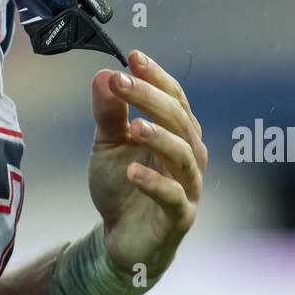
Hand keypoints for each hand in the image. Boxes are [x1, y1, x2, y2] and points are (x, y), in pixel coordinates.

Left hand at [87, 50, 206, 281]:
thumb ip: (108, 113)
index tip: (132, 57)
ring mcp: (189, 187)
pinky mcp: (179, 217)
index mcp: (178, 132)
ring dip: (159, 137)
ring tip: (134, 126)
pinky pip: (172, 197)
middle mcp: (191, 155)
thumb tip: (103, 75)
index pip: (173, 97)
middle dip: (149, 97)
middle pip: (178, 119)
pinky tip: (132, 171)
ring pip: (183, 155)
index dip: (155, 76)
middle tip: (122, 81)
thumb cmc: (122, 185)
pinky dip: (154, 182)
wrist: (123, 238)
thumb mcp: (107, 144)